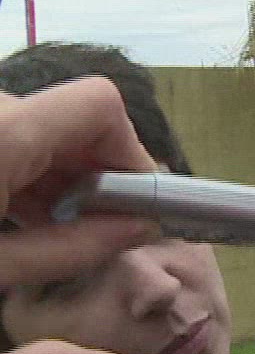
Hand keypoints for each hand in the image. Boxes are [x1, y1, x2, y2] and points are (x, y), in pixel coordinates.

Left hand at [0, 77, 164, 284]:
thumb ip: (70, 249)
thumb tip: (141, 229)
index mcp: (4, 133)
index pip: (100, 105)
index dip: (127, 149)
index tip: (127, 203)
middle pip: (77, 122)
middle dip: (95, 174)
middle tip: (82, 230)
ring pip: (48, 129)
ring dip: (60, 176)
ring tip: (38, 229)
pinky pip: (19, 132)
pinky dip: (28, 170)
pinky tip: (11, 212)